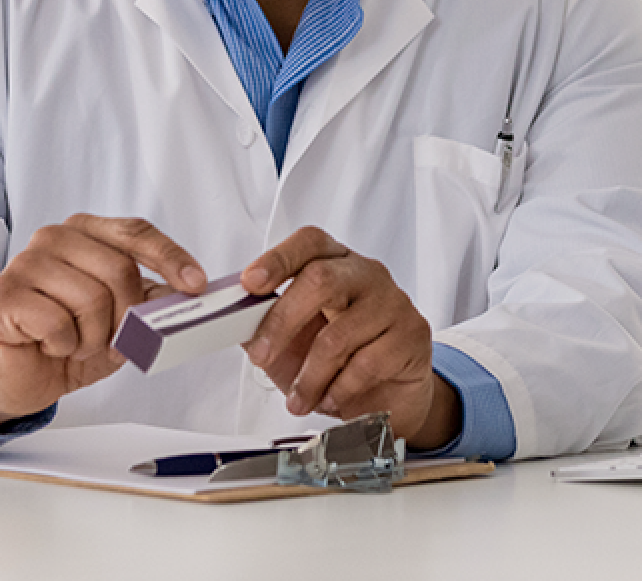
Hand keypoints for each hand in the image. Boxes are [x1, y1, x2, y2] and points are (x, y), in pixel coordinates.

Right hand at [0, 214, 205, 430]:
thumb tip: (189, 290)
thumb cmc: (72, 337)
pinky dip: (65, 345)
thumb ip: (152, 299)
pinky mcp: (5, 294)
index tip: (197, 284)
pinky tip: (52, 346)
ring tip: (77, 343)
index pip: (137, 232)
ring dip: (94, 337)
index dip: (170, 257)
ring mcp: (25, 262)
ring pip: (91, 299)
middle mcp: (55, 237)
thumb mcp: (124, 317)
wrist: (21, 376)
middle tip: (114, 341)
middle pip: (119, 270)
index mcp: (87, 231)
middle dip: (126, 317)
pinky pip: (58, 323)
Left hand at [241, 227, 461, 449]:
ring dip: (309, 375)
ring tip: (298, 398)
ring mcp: (393, 301)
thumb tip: (230, 318)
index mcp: (337, 262)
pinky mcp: (412, 333)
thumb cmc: (339, 361)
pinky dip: (339, 389)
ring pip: (338, 334)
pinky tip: (333, 397)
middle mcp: (367, 273)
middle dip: (282, 322)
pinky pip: (366, 364)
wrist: (390, 395)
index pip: (309, 242)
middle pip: (321, 280)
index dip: (278, 258)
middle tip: (261, 355)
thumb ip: (263, 325)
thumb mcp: (293, 343)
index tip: (249, 283)